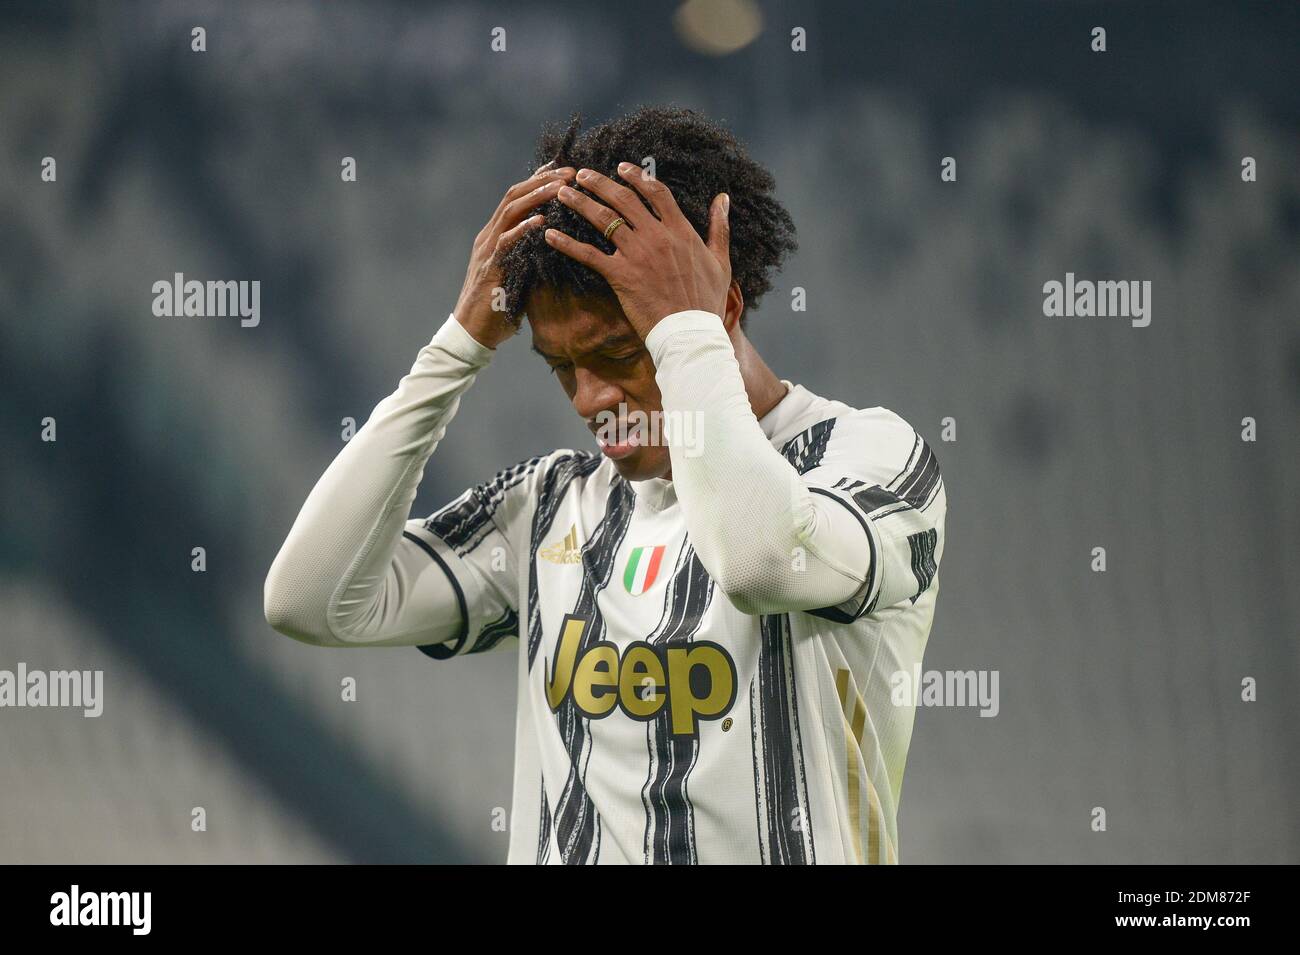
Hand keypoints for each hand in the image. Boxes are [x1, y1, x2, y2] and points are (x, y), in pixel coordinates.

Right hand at [452, 160, 575, 347]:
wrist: (473, 332)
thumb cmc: (500, 306)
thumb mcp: (520, 273)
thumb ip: (532, 255)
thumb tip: (561, 247)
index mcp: (496, 234)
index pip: (517, 197)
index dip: (539, 180)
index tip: (563, 169)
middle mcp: (490, 235)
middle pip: (515, 195)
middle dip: (543, 180)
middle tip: (570, 172)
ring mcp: (487, 249)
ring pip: (510, 211)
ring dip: (537, 196)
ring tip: (561, 187)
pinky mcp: (489, 268)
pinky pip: (506, 242)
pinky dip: (523, 228)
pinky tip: (542, 221)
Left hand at [544, 162, 731, 338]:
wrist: (690, 333)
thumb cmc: (707, 302)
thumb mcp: (721, 261)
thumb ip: (719, 227)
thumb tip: (722, 198)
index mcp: (681, 230)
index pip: (656, 192)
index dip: (637, 176)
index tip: (621, 167)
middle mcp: (657, 236)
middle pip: (624, 199)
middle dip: (599, 183)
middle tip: (580, 174)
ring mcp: (637, 254)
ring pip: (603, 219)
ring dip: (580, 203)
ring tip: (562, 193)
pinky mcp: (620, 275)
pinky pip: (588, 254)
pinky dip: (567, 243)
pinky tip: (549, 234)